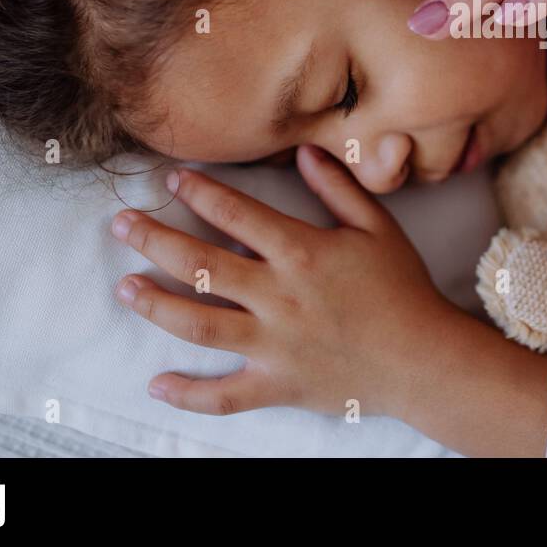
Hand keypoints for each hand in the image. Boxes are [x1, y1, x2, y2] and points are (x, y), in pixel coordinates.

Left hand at [109, 145, 453, 417]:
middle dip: (155, 240)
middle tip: (122, 225)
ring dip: (155, 305)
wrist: (424, 359)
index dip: (200, 192)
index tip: (172, 179)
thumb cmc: (403, 289)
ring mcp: (273, 345)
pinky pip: (223, 395)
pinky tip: (157, 383)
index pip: (237, 214)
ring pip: (198, 324)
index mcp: (302, 254)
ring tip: (126, 287)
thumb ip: (338, 188)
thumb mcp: (378, 227)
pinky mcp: (276, 384)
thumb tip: (305, 152)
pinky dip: (187, 393)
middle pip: (201, 265)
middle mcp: (278, 297)